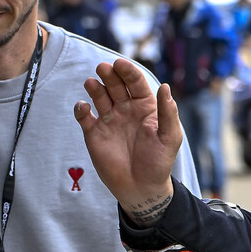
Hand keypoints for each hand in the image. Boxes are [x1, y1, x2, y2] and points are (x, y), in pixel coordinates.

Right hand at [74, 57, 181, 222]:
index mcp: (145, 107)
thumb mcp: (169, 137)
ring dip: (95, 88)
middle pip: (116, 86)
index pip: (136, 83)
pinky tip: (83, 107)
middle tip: (103, 68)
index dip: (128, 72)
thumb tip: (165, 86)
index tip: (120, 64)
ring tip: (92, 84)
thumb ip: (168, 112)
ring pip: (99, 97)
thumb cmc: (159, 162)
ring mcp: (109, 120)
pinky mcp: (94, 133)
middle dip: (110, 75)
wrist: (141, 187)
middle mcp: (126, 110)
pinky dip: (81, 109)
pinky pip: (84, 116)